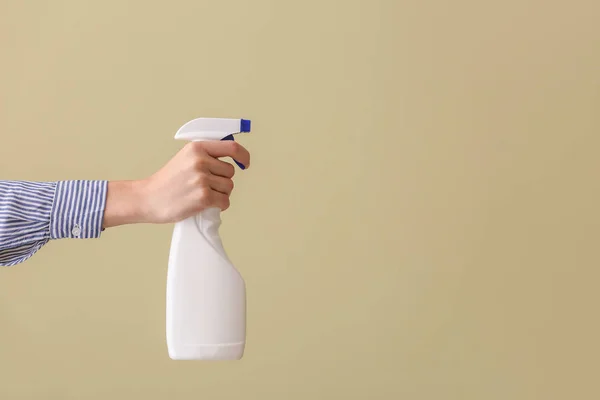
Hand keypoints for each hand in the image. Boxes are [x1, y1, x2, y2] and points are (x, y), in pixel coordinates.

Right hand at [102, 141, 249, 227]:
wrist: (149, 198)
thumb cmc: (169, 180)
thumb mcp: (185, 158)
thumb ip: (206, 154)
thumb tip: (234, 156)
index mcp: (197, 147)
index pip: (232, 148)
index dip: (243, 156)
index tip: (245, 163)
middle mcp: (200, 161)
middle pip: (231, 172)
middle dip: (223, 181)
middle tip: (206, 186)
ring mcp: (201, 179)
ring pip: (229, 187)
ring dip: (221, 194)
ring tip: (202, 195)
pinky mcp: (203, 197)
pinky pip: (224, 201)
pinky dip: (219, 205)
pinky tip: (206, 205)